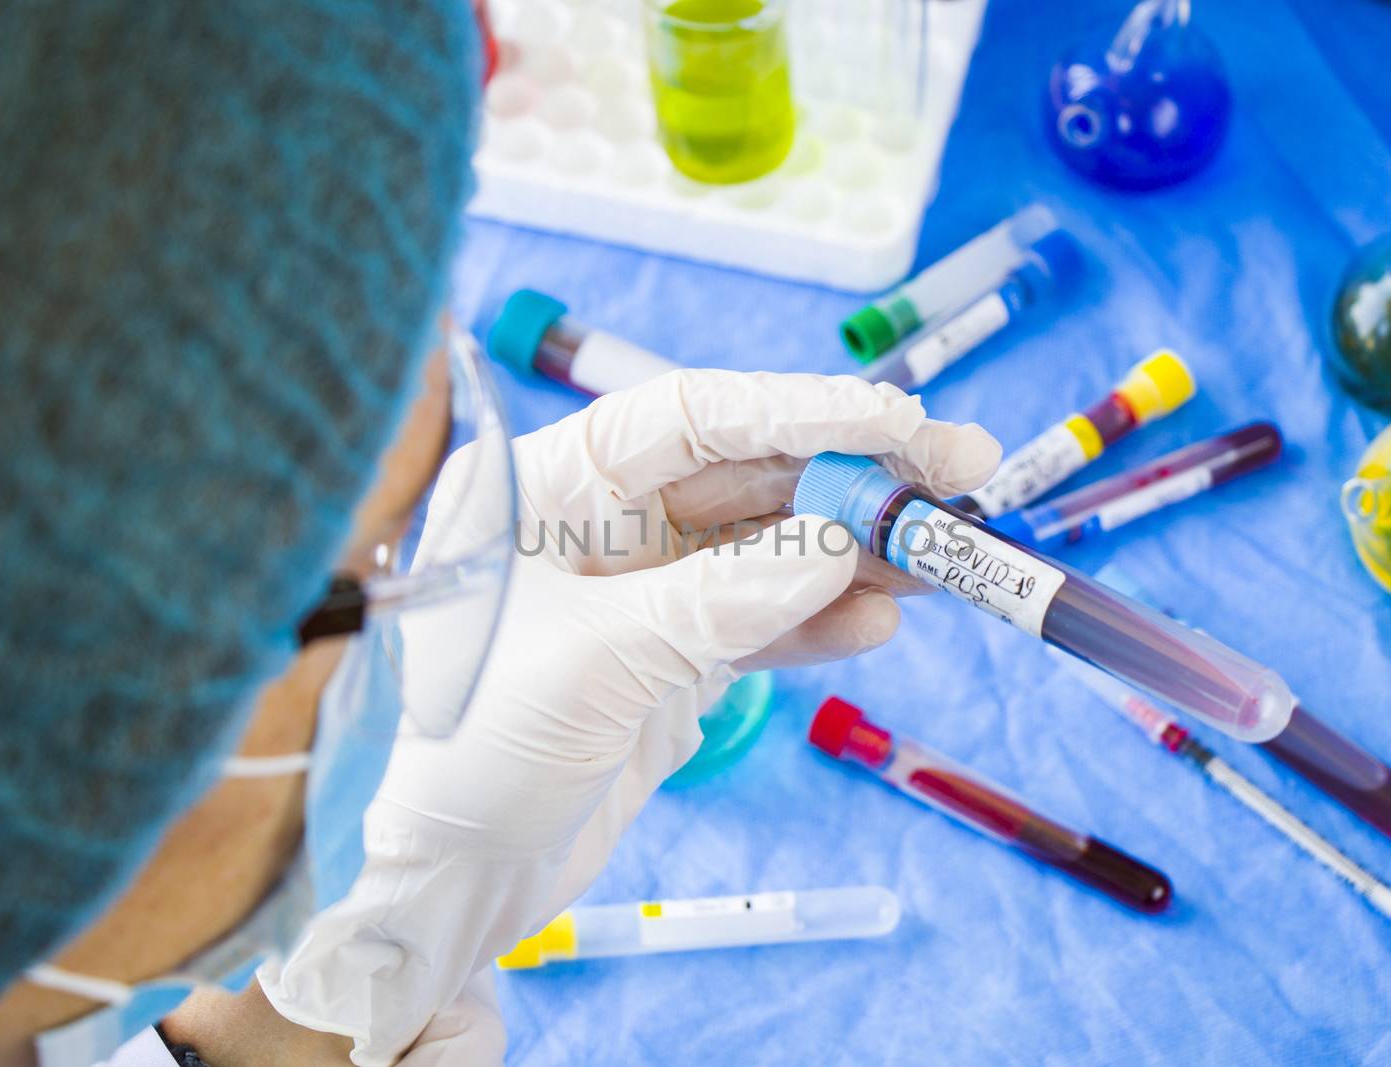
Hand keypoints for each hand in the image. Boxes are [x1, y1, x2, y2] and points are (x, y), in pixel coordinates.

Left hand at [259, 371, 999, 1064]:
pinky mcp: (665, 661)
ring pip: (767, 549)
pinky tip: (879, 619)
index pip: (688, 416)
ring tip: (941, 554)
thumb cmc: (461, 753)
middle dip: (850, 475)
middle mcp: (596, 522)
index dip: (797, 410)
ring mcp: (638, 592)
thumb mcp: (590, 663)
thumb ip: (715, 601)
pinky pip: (759, 624)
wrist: (431, 882)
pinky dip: (820, 623)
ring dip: (854, 550)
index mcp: (547, 484)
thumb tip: (834, 549)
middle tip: (959, 473)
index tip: (895, 420)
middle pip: (746, 476)